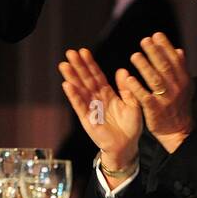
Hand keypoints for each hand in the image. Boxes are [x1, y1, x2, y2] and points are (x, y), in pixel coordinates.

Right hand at [59, 48, 142, 180]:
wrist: (127, 146)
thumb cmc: (130, 126)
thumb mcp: (133, 104)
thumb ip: (126, 88)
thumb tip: (122, 70)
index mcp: (108, 93)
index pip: (97, 75)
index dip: (90, 64)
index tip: (84, 51)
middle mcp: (97, 99)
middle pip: (86, 79)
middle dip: (78, 66)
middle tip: (70, 52)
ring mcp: (91, 108)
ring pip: (80, 90)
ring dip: (72, 77)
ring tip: (64, 65)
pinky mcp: (87, 119)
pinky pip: (80, 105)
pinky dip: (74, 96)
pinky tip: (67, 85)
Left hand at [118, 33, 193, 152]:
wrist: (178, 131)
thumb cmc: (178, 107)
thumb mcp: (184, 86)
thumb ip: (181, 68)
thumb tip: (179, 50)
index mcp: (183, 80)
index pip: (175, 60)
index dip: (165, 47)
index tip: (156, 35)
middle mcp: (176, 88)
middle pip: (165, 67)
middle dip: (155, 53)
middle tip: (145, 41)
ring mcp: (166, 100)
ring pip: (155, 80)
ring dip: (145, 67)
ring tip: (135, 56)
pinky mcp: (155, 111)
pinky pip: (145, 97)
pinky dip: (137, 88)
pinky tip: (129, 79)